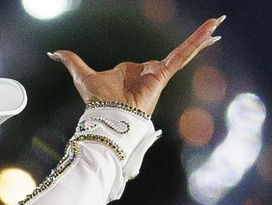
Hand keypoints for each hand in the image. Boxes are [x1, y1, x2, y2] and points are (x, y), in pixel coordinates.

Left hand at [50, 16, 222, 114]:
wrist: (107, 115)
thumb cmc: (95, 101)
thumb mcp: (81, 74)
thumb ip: (71, 61)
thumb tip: (53, 52)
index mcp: (133, 75)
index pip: (138, 66)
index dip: (129, 72)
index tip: (121, 86)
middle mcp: (148, 75)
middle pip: (171, 56)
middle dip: (192, 44)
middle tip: (210, 29)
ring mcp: (158, 74)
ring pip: (183, 52)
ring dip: (201, 38)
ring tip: (218, 22)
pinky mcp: (164, 74)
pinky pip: (182, 55)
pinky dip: (196, 42)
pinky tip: (213, 30)